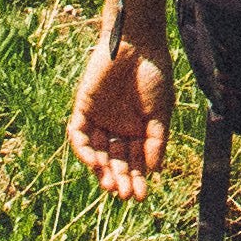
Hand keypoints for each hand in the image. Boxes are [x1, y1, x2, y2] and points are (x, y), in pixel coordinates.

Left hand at [66, 29, 171, 198]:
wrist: (138, 43)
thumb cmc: (154, 74)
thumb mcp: (160, 111)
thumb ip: (156, 140)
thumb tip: (154, 170)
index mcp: (137, 129)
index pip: (134, 161)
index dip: (137, 179)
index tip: (141, 197)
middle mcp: (117, 127)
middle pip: (115, 161)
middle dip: (121, 179)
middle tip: (125, 195)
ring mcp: (99, 119)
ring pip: (97, 153)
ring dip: (102, 171)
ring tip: (111, 185)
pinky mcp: (83, 108)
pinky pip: (80, 135)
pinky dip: (84, 150)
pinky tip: (94, 163)